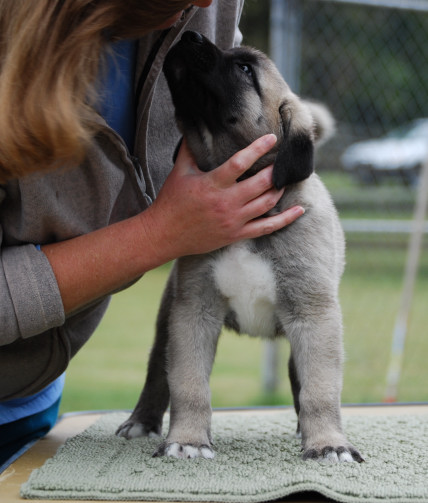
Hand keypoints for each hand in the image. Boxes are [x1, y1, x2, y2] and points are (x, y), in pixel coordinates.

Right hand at [140, 134, 304, 260]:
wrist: (164, 234)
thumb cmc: (171, 201)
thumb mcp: (179, 172)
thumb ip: (190, 149)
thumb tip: (195, 126)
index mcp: (212, 184)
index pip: (240, 163)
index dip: (258, 149)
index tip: (272, 139)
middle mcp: (226, 203)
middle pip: (260, 184)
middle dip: (275, 171)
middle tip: (284, 161)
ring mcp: (233, 221)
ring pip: (266, 203)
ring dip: (279, 189)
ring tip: (285, 178)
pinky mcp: (236, 235)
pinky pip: (266, 228)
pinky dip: (285, 219)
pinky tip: (300, 210)